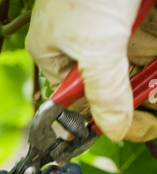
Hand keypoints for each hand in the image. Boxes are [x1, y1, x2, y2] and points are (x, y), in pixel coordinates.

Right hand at [25, 1, 156, 142]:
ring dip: (151, 74)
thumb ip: (105, 94)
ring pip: (134, 61)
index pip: (79, 99)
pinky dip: (155, 50)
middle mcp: (82, 40)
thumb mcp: (96, 46)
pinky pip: (148, 37)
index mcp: (56, 52)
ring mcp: (110, 22)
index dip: (105, 118)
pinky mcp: (134, 10)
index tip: (135, 129)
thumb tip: (114, 131)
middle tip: (154, 110)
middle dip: (136, 94)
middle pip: (111, 82)